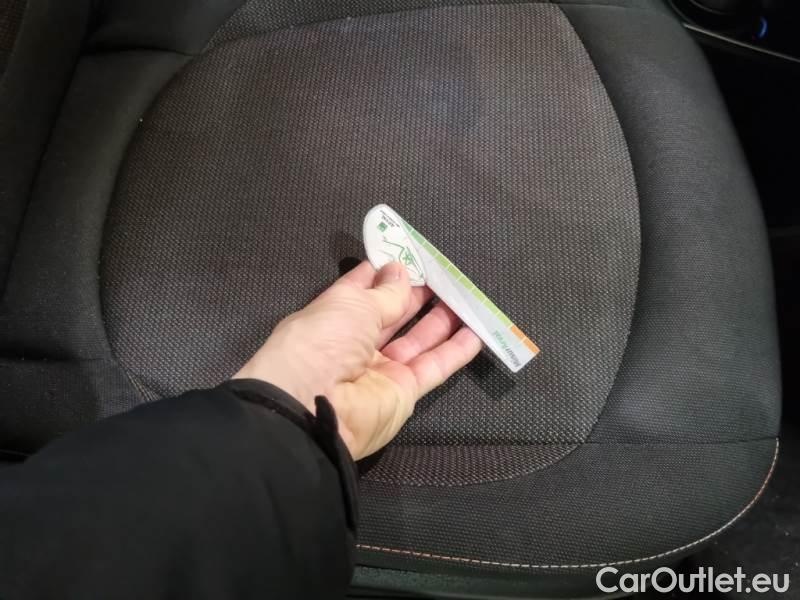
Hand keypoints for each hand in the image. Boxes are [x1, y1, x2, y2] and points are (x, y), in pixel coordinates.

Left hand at [234, 261, 481, 459]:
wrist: (314, 407)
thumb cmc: (323, 341)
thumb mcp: (352, 304)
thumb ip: (385, 291)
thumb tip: (400, 270)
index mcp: (334, 316)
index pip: (363, 289)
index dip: (386, 271)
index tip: (410, 255)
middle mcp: (356, 343)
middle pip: (393, 315)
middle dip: (417, 294)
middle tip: (445, 274)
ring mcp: (381, 369)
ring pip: (417, 340)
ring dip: (441, 319)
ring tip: (465, 296)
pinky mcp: (404, 393)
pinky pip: (433, 368)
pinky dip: (455, 351)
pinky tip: (476, 333)